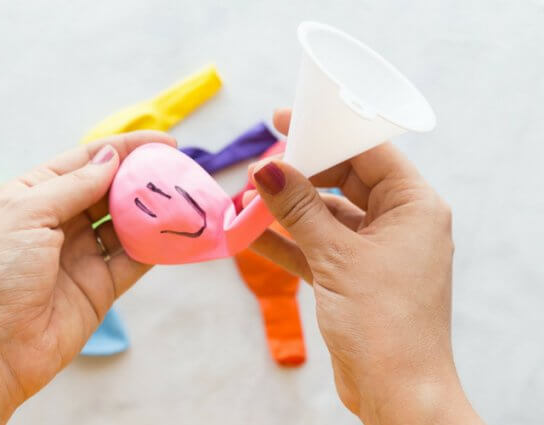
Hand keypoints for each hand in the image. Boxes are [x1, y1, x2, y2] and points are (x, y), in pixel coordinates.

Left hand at [0, 131, 175, 423]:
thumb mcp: (26, 213)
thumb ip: (74, 185)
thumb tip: (111, 158)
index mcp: (32, 196)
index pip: (84, 162)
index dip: (123, 149)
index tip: (162, 142)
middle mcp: (58, 223)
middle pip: (109, 192)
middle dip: (142, 179)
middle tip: (177, 171)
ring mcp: (80, 256)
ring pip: (125, 225)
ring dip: (152, 213)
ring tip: (183, 199)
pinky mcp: (98, 288)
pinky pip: (133, 261)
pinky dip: (155, 247)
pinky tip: (176, 234)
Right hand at [248, 109, 482, 424]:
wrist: (395, 392)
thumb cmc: (384, 322)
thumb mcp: (336, 255)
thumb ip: (299, 209)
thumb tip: (265, 169)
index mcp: (414, 207)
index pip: (368, 152)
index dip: (326, 133)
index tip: (285, 121)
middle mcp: (398, 223)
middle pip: (344, 179)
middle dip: (299, 175)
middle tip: (258, 170)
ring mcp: (374, 251)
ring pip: (324, 215)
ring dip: (286, 210)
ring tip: (244, 201)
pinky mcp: (353, 276)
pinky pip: (316, 246)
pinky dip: (286, 240)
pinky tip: (251, 232)